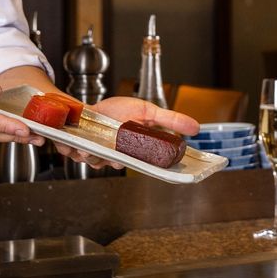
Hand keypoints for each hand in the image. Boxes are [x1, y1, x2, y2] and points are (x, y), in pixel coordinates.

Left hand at [49, 97, 199, 166]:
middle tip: (118, 155)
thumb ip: (170, 120)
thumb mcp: (146, 110)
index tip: (163, 169)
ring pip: (101, 163)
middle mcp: (118, 156)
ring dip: (98, 155)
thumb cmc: (114, 110)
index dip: (157, 169)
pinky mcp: (81, 153)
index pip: (150, 164)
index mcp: (135, 149)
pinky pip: (83, 157)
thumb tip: (196, 128)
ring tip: (93, 146)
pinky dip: (82, 151)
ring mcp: (99, 155)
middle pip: (123, 165)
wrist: (86, 108)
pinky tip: (82, 145)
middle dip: (119, 160)